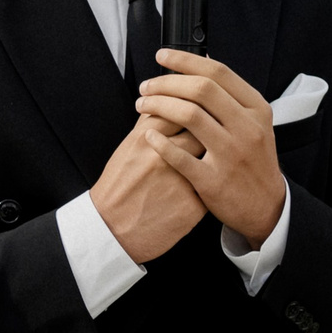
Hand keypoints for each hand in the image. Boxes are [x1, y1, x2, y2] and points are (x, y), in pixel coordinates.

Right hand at [89, 119, 205, 263]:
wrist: (113, 230)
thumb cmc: (119, 187)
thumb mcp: (127, 148)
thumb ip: (148, 125)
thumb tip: (164, 102)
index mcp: (145, 139)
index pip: (181, 107)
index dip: (194, 106)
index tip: (199, 109)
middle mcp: (164, 157)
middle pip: (202, 129)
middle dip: (210, 128)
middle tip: (213, 131)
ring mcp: (180, 182)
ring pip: (214, 157)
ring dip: (218, 153)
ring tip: (217, 155)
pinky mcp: (193, 206)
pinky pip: (215, 185)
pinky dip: (217, 182)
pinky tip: (215, 182)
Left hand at [135, 49, 285, 246]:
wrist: (267, 207)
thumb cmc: (254, 161)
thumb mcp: (256, 122)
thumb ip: (232, 93)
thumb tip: (205, 57)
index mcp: (256, 109)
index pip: (218, 73)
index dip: (185, 60)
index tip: (162, 56)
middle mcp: (247, 128)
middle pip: (201, 89)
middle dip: (166, 82)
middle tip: (146, 86)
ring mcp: (231, 154)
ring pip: (189, 115)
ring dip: (158, 105)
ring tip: (143, 106)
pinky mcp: (214, 181)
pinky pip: (180, 156)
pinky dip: (160, 142)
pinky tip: (148, 135)